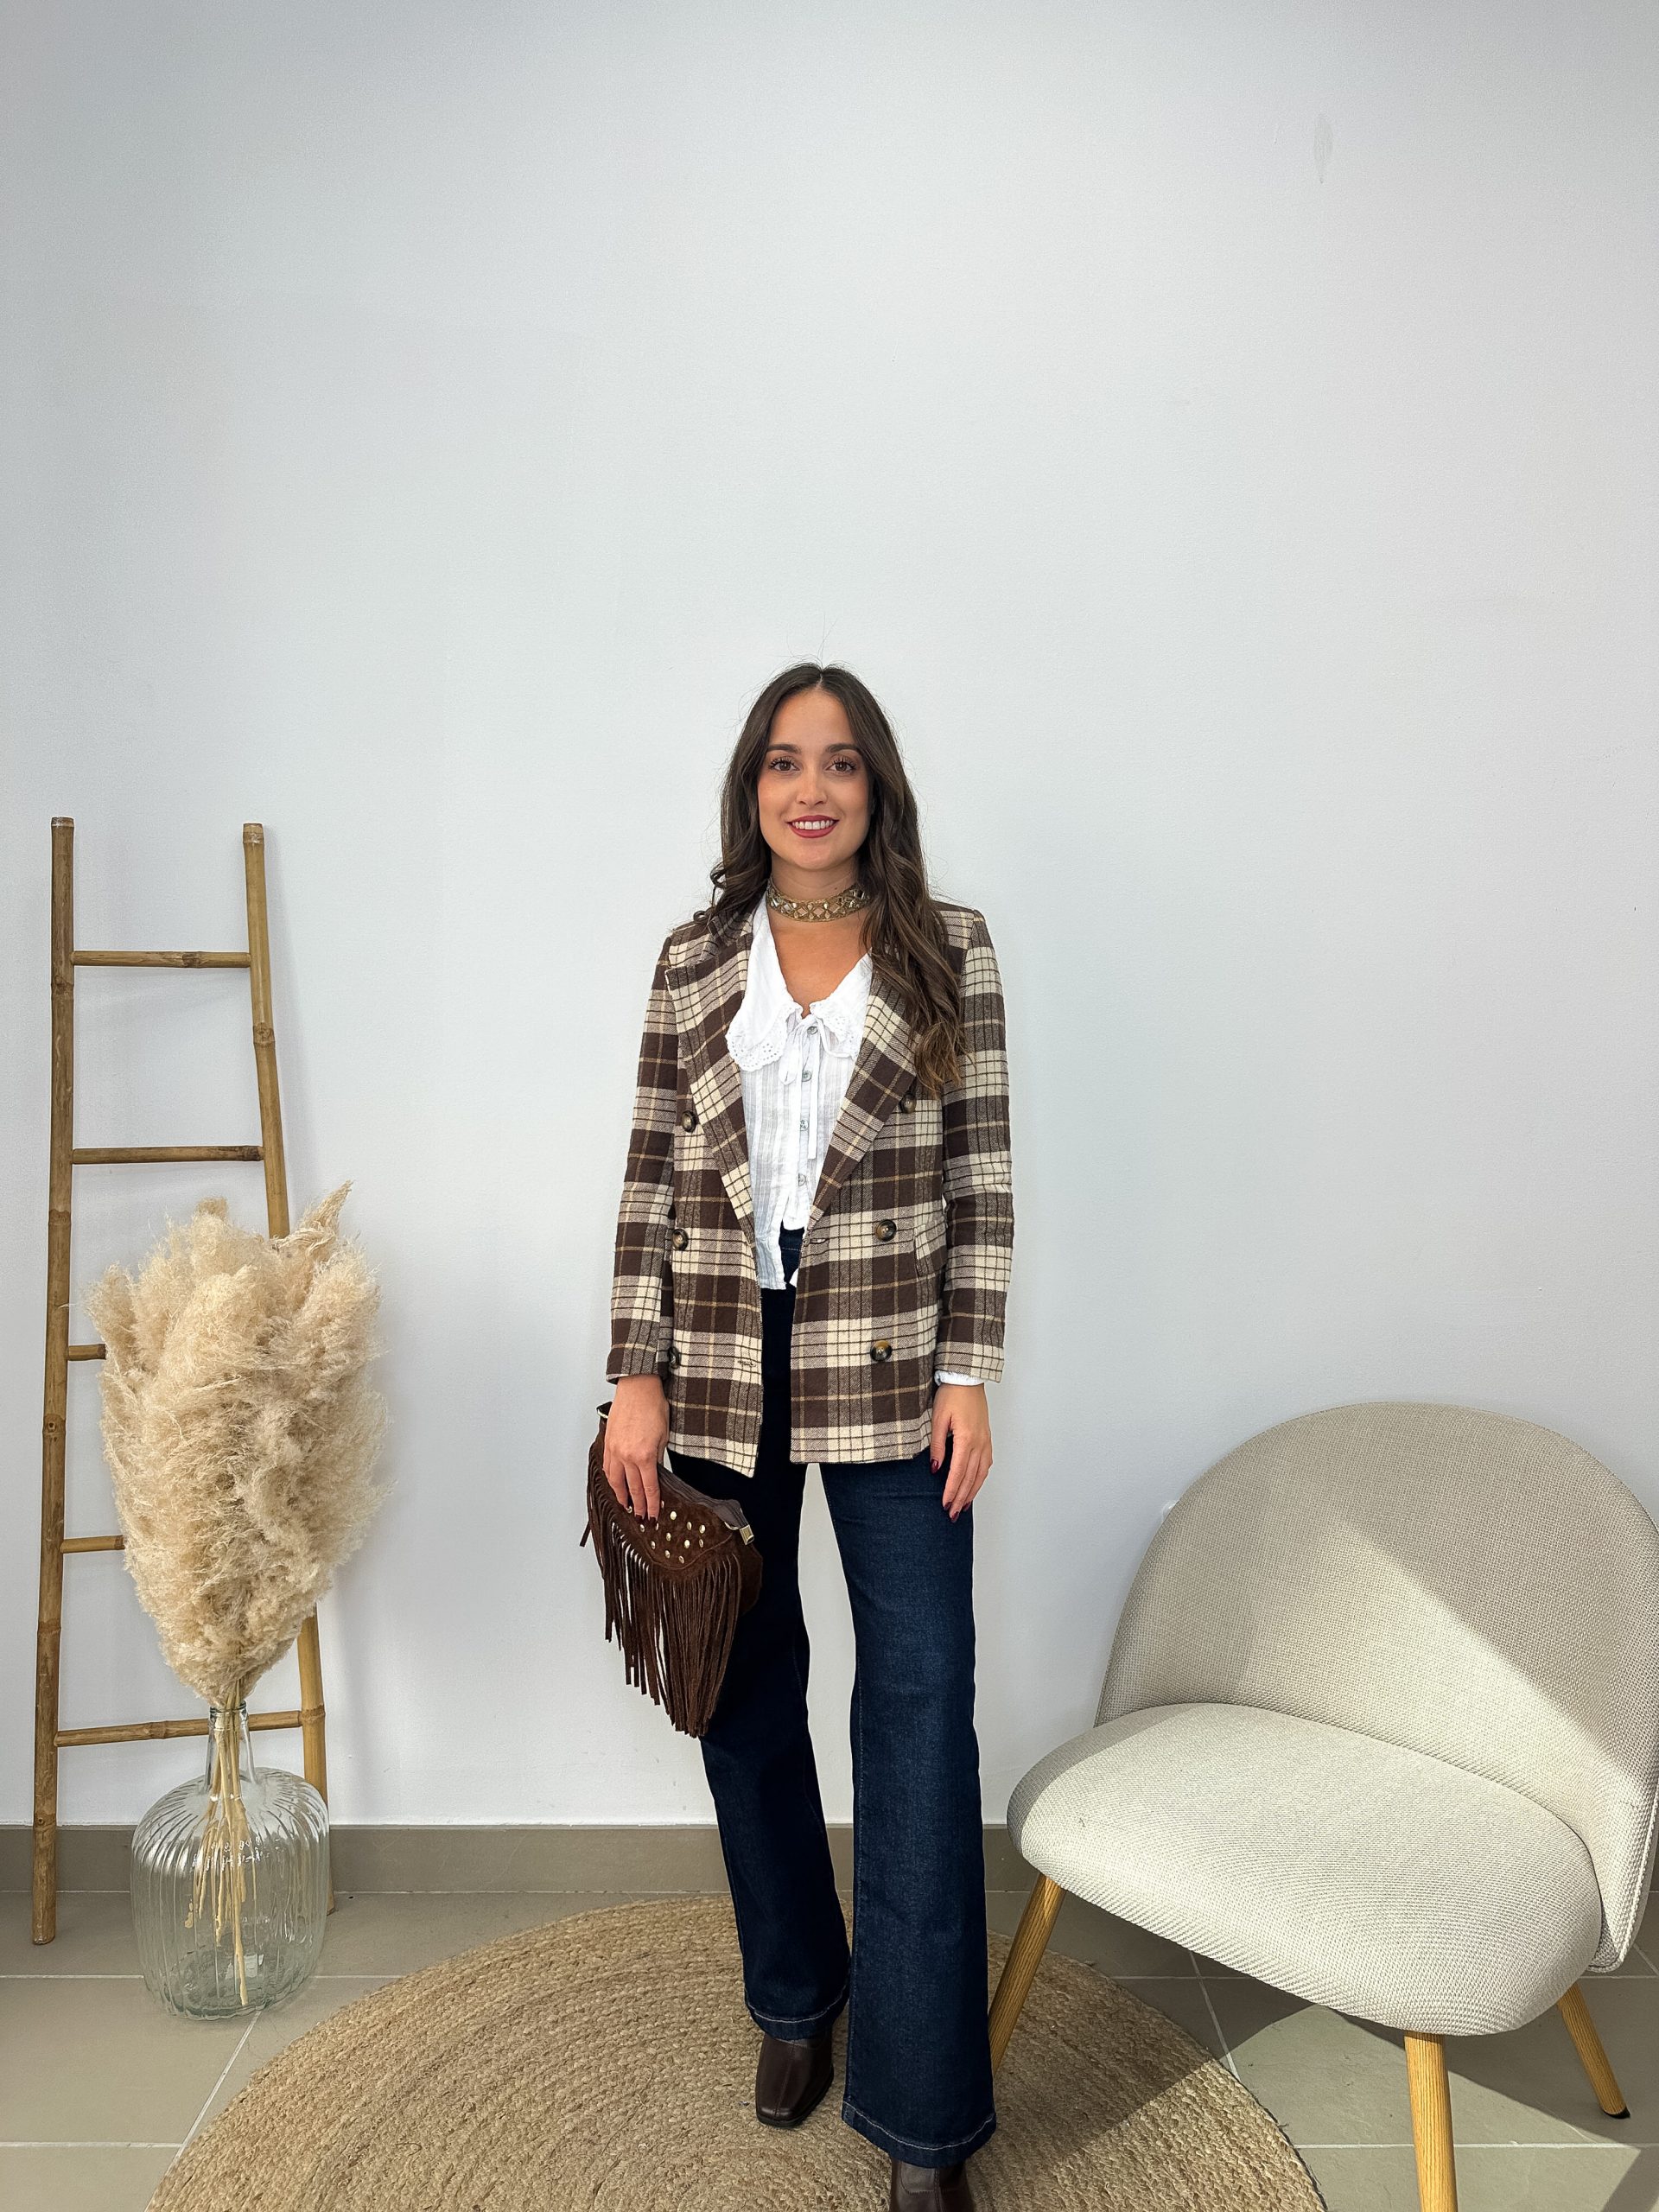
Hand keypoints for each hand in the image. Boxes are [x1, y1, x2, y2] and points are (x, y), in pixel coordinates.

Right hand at [604, 1373, 667, 1520]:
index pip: (650, 1488)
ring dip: (621, 1495)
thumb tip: (656, 1473)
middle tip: (640, 1518)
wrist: (637, 1388)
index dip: (652, 1504)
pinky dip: (611, 1479)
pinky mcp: (608, 1443)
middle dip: (637, 1506)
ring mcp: (615, 1450)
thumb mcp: (664, 1435)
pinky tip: (615, 1484)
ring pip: (616, 1481)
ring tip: (625, 1506)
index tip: (653, 1515)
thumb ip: (658, 1457)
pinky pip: (607, 1467)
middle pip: (632, 1488)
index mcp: (644, 1456)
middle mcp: (627, 1456)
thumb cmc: (653, 1406)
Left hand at [931, 1382, 990, 1519]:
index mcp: (966, 1439)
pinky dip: (980, 1478)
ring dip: (972, 1492)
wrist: (967, 1378)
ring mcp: (985, 1441)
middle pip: (970, 1478)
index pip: (958, 1473)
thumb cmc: (951, 1394)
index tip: (945, 1505)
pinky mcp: (986, 1438)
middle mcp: (979, 1443)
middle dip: (960, 1497)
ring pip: (980, 1474)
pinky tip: (974, 1485)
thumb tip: (934, 1468)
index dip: (951, 1491)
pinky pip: (986, 1464)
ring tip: (963, 1506)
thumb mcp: (938, 1419)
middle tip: (952, 1514)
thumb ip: (937, 1445)